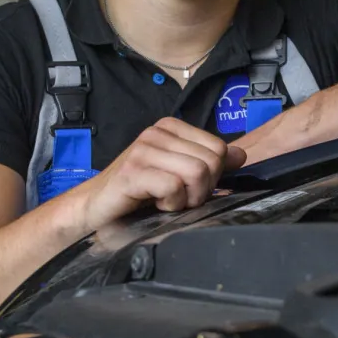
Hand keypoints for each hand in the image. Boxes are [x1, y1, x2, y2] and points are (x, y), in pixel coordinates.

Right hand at [70, 118, 245, 229]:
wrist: (96, 209)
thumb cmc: (138, 193)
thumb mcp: (178, 174)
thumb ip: (208, 162)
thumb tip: (240, 155)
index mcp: (171, 128)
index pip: (220, 148)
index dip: (213, 177)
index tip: (188, 187)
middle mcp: (157, 132)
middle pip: (212, 162)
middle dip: (201, 190)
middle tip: (177, 197)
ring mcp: (144, 149)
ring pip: (197, 173)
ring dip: (186, 198)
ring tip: (165, 200)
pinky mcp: (133, 171)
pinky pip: (174, 187)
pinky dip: (171, 204)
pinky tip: (154, 203)